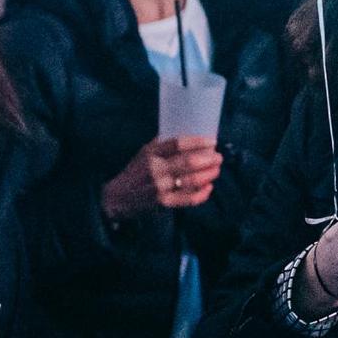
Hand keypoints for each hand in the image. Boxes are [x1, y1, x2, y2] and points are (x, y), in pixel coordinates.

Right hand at [101, 136, 223, 220]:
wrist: (118, 197)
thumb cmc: (135, 171)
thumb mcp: (144, 153)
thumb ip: (163, 145)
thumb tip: (189, 134)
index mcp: (151, 153)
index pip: (178, 144)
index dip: (198, 142)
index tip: (212, 141)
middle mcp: (156, 169)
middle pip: (189, 162)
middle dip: (209, 159)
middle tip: (218, 157)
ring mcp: (160, 187)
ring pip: (192, 180)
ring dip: (209, 174)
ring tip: (217, 170)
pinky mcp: (164, 203)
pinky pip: (189, 199)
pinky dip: (202, 193)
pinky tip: (209, 187)